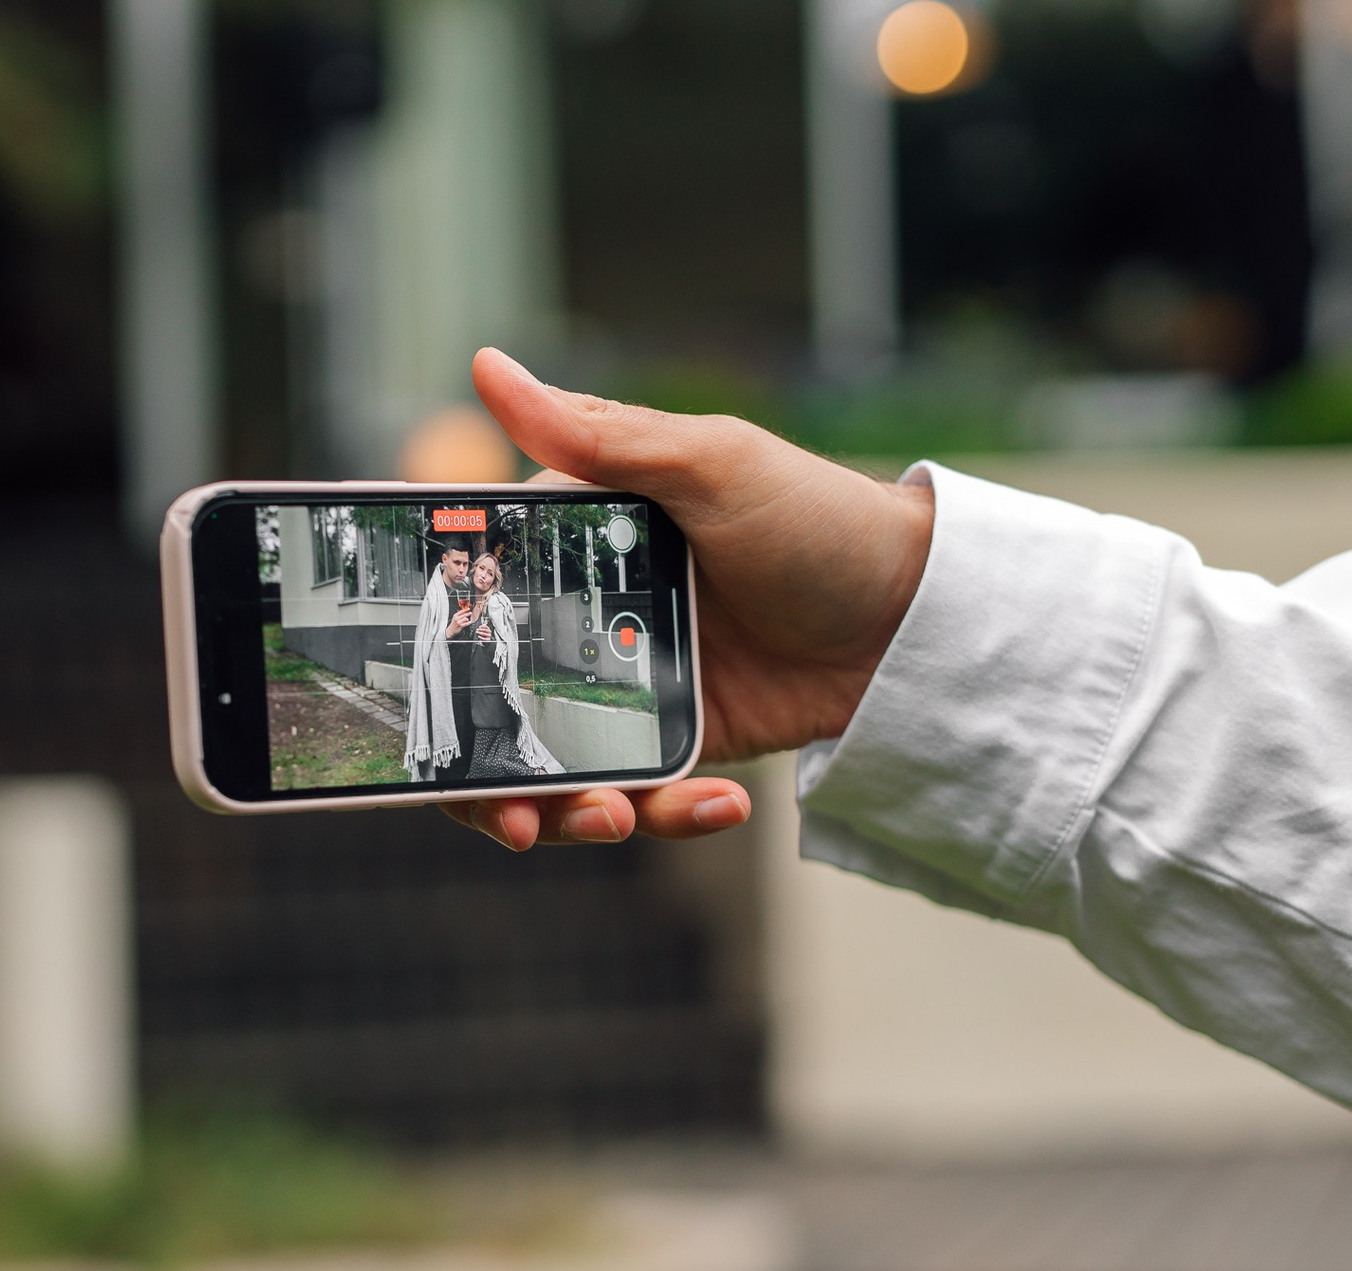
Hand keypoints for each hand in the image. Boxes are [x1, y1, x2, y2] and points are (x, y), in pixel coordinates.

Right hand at [440, 348, 934, 851]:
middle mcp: (587, 615)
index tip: (433, 704)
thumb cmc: (821, 519)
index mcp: (576, 540)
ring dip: (576, 810)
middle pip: (497, 707)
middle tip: (523, 818)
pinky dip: (670, 813)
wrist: (918, 619)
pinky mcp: (679, 740)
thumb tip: (487, 367)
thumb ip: (597, 434)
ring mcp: (628, 683)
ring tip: (619, 821)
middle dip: (495, 780)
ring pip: (559, 768)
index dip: (443, 654)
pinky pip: (643, 794)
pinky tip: (722, 807)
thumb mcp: (709, 463)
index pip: (476, 598)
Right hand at [445, 606, 476, 637]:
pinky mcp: (461, 626)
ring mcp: (459, 622)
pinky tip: (470, 622)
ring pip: (465, 619)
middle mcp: (457, 618)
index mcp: (455, 615)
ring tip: (468, 619)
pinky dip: (469, 622)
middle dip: (468, 613)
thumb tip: (465, 612)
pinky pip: (466, 623)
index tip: (468, 609)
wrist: (451, 630)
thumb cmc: (454, 624)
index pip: (461, 611)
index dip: (465, 610)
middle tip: (470, 613)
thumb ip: (459, 615)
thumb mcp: (455, 618)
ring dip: (468, 619)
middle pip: (464, 615)